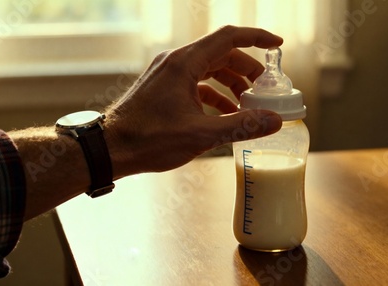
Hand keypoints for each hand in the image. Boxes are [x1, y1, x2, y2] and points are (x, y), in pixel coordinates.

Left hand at [105, 26, 283, 176]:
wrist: (110, 149)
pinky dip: (213, 93)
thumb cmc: (149, 139)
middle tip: (264, 88)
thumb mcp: (201, 134)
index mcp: (184, 63)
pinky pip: (195, 82)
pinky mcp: (163, 87)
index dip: (256, 38)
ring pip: (208, 68)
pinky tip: (224, 112)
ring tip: (247, 103)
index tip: (277, 45)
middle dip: (246, 69)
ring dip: (230, 82)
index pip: (229, 37)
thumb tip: (274, 120)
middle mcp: (175, 61)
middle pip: (221, 53)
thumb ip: (241, 125)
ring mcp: (167, 73)